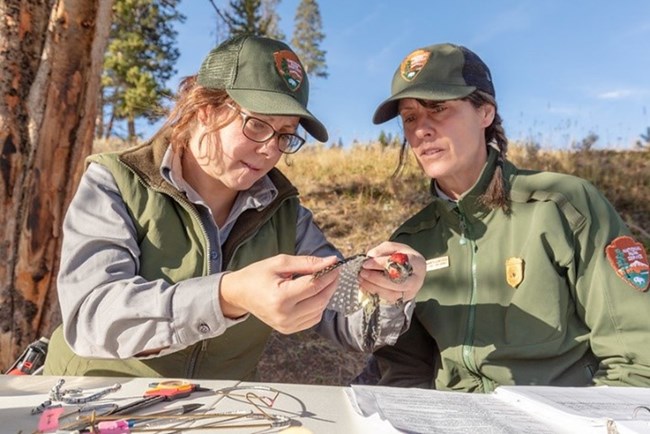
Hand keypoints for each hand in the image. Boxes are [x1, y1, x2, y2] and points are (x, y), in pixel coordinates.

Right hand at [219, 254, 339, 333]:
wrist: (239, 293)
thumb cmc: (257, 275)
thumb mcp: (280, 262)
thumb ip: (307, 263)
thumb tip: (331, 261)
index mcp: (280, 297)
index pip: (314, 286)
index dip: (329, 274)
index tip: (336, 264)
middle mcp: (284, 315)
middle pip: (320, 300)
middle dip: (331, 284)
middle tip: (334, 271)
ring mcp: (287, 326)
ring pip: (320, 310)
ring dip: (326, 295)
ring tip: (324, 280)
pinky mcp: (289, 330)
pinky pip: (313, 319)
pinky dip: (318, 306)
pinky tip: (314, 294)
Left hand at [358, 241, 424, 303]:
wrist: (412, 270)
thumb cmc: (402, 257)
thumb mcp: (394, 248)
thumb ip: (383, 249)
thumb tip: (371, 256)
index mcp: (417, 263)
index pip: (399, 264)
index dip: (381, 264)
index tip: (366, 263)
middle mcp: (417, 280)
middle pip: (397, 282)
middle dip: (377, 278)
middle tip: (362, 273)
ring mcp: (411, 292)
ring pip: (392, 294)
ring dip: (373, 287)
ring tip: (361, 279)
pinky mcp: (403, 300)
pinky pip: (387, 299)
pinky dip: (374, 293)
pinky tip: (364, 286)